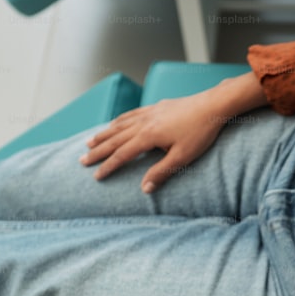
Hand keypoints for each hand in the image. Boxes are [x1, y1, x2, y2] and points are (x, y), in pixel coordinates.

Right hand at [80, 92, 228, 193]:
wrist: (212, 105)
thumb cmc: (200, 133)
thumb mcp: (183, 157)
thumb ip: (162, 172)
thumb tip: (144, 189)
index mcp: (148, 136)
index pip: (122, 155)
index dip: (108, 166)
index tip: (96, 176)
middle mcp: (143, 123)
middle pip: (115, 139)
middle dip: (98, 151)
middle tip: (82, 160)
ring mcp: (149, 113)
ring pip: (119, 125)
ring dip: (104, 135)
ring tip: (90, 142)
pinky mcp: (156, 108)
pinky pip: (130, 115)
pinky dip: (118, 121)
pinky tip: (114, 123)